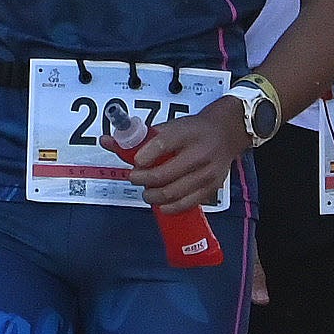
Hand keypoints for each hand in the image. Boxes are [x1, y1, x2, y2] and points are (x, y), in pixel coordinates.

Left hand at [129, 102, 254, 214]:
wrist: (227, 132)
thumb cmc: (193, 130)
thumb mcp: (169, 126)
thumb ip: (139, 137)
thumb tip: (107, 142)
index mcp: (186, 133)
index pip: (162, 144)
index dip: (143, 156)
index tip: (135, 162)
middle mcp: (198, 153)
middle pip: (163, 174)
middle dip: (142, 179)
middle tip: (135, 177)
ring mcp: (206, 173)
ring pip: (172, 192)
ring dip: (152, 195)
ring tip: (146, 191)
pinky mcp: (211, 187)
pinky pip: (186, 203)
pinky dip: (169, 207)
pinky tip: (161, 203)